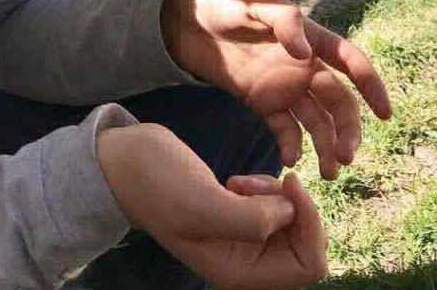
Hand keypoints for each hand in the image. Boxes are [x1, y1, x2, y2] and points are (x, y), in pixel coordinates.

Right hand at [97, 123, 326, 289]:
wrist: (126, 162)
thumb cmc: (159, 183)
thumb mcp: (202, 204)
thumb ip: (250, 219)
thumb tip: (291, 214)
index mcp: (238, 274)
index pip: (307, 265)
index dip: (310, 224)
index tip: (289, 185)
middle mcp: (244, 263)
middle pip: (304, 244)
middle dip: (290, 206)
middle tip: (254, 183)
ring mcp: (240, 240)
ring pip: (290, 221)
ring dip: (274, 194)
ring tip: (239, 181)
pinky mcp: (236, 216)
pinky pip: (272, 207)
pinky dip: (264, 188)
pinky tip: (236, 180)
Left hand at [162, 0, 391, 179]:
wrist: (184, 18)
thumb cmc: (223, 0)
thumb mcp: (252, 2)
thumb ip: (283, 22)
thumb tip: (305, 53)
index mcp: (309, 37)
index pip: (350, 61)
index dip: (371, 85)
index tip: (385, 114)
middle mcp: (302, 65)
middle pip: (337, 101)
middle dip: (347, 129)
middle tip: (347, 157)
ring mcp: (283, 85)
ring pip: (315, 120)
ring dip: (326, 145)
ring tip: (329, 173)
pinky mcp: (261, 101)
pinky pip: (284, 128)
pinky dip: (291, 146)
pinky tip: (289, 161)